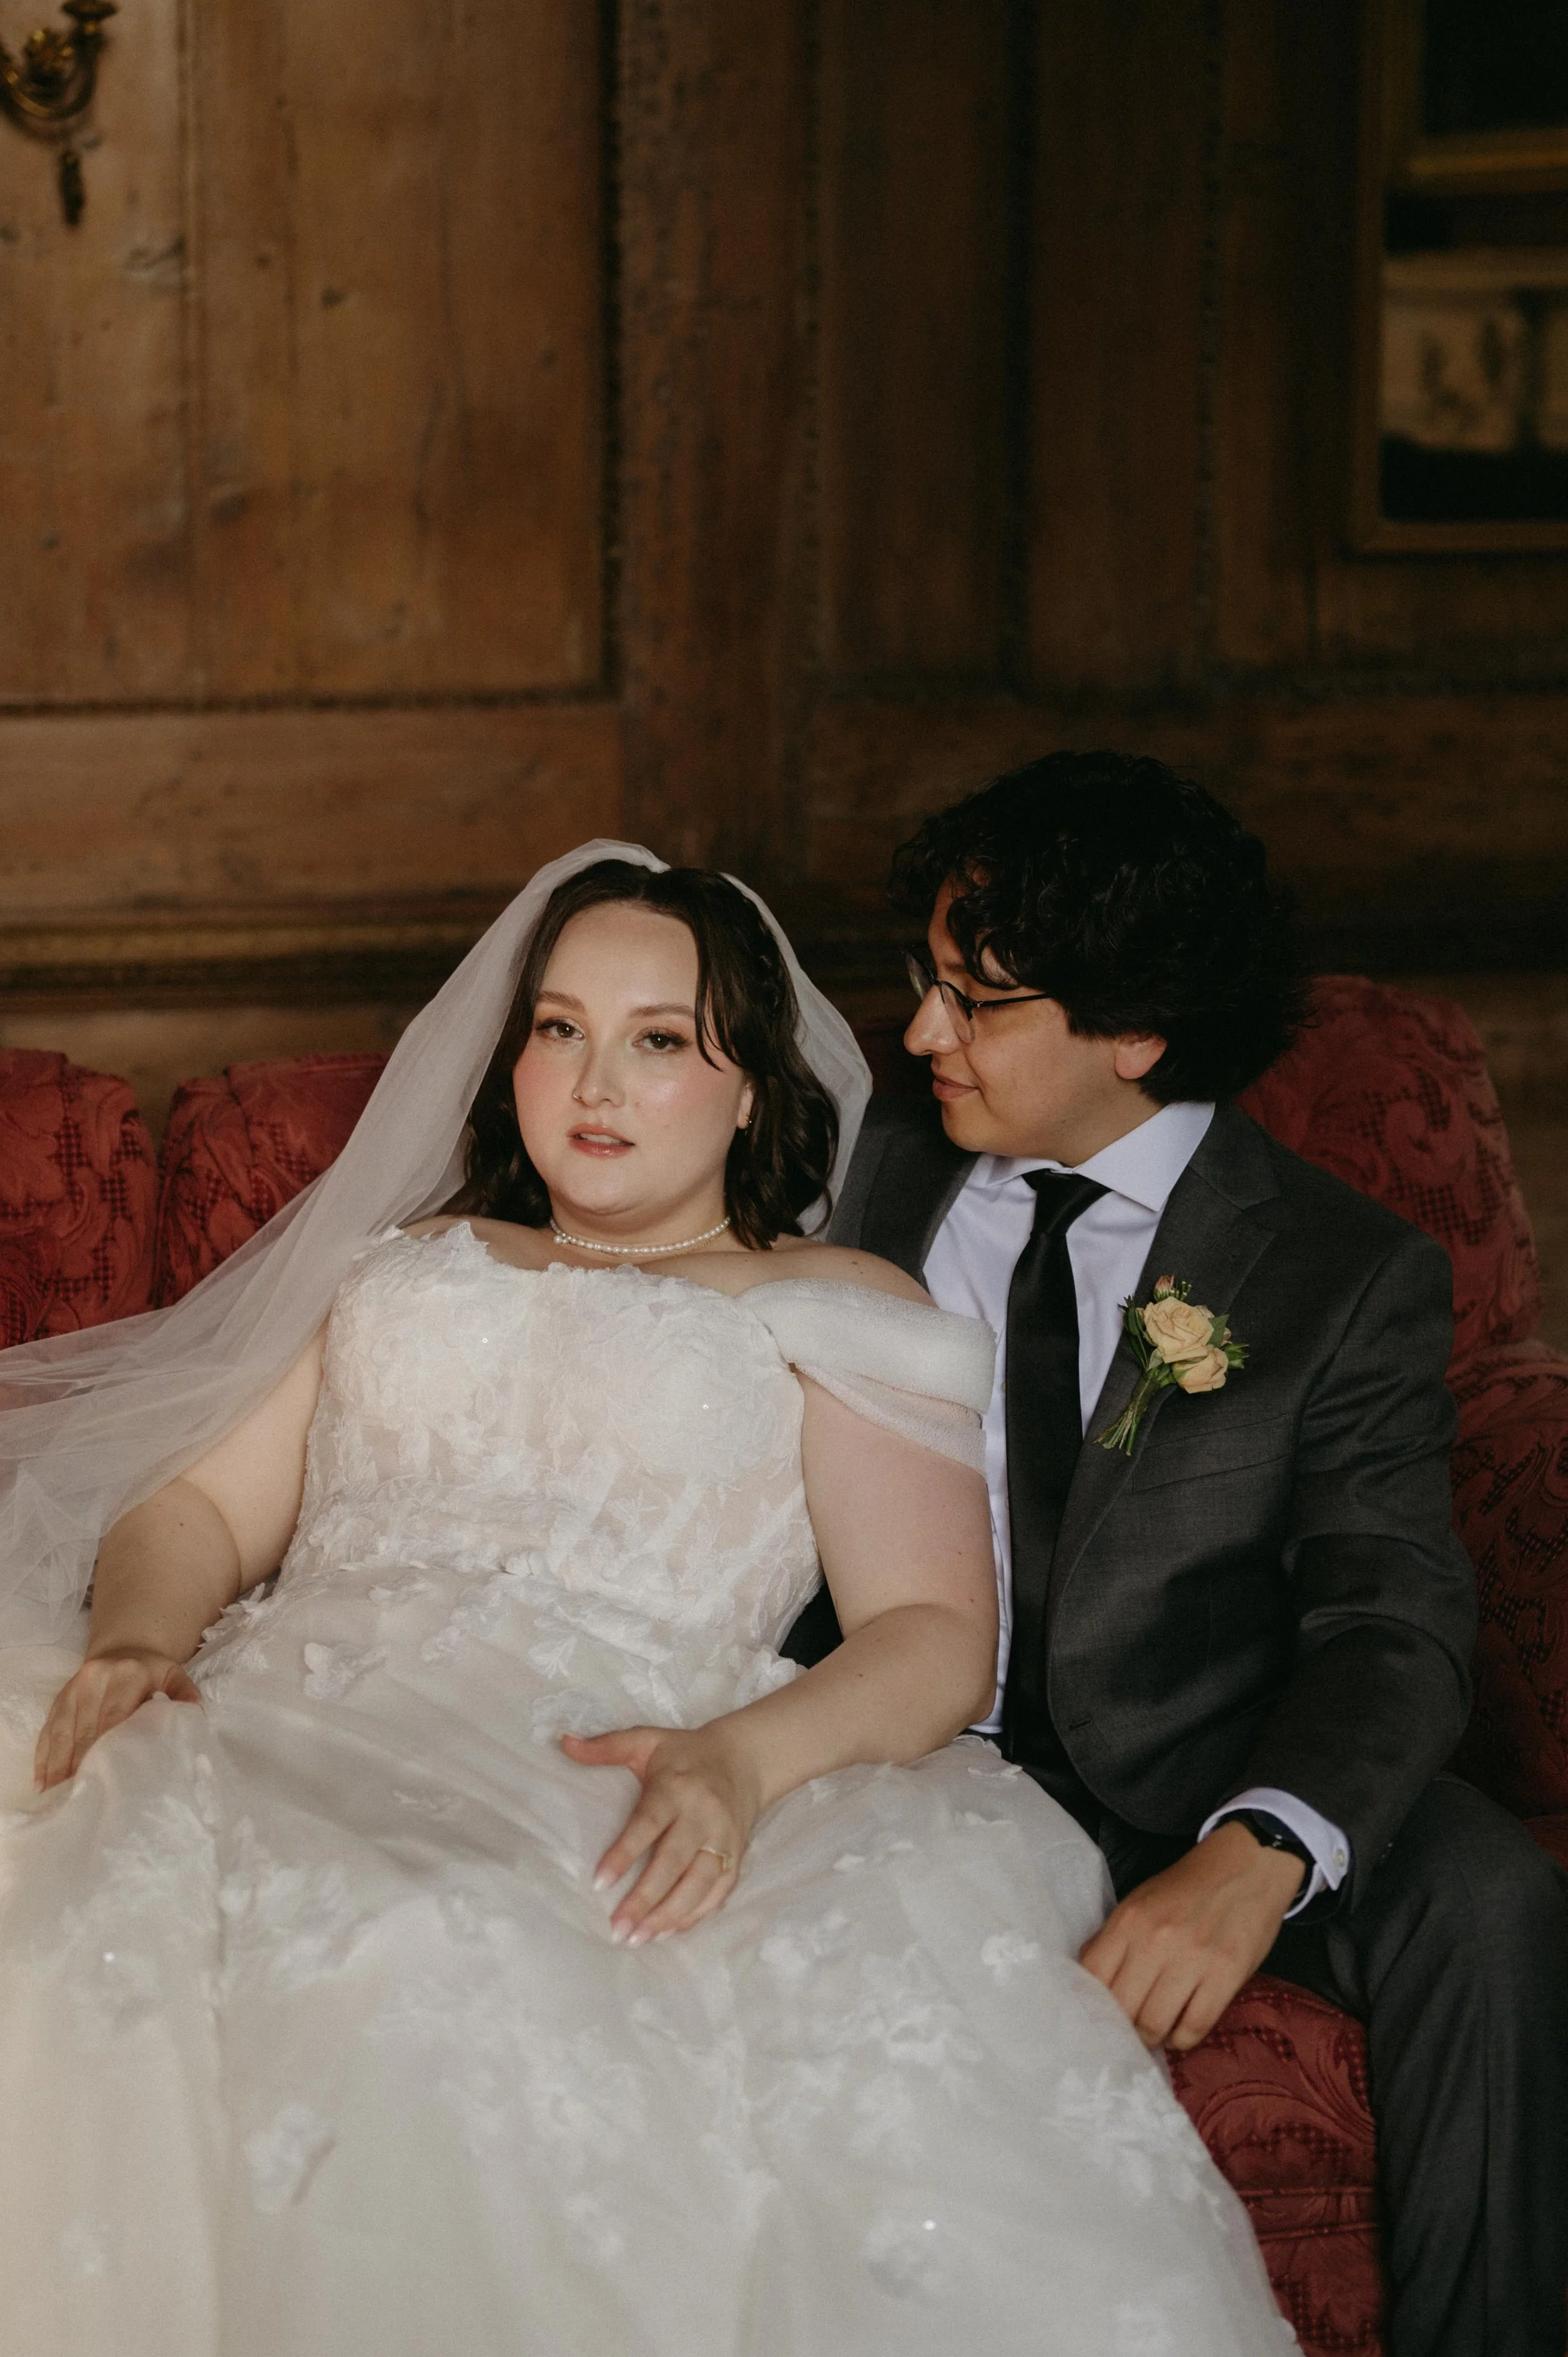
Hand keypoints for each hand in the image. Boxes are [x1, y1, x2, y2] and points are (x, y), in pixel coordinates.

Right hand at [34, 1647, 201, 1790]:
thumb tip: (195, 1713)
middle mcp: (95, 1678)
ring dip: (56, 1764)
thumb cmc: (151, 1672)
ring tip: (53, 1795)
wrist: (124, 1647)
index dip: (103, 1747)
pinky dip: (43, 1755)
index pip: (113, 1715)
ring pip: (61, 1730)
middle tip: (74, 1796)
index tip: (98, 1777)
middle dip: (77, 1763)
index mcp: (127, 1674)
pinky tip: (41, 1780)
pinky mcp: (59, 1696)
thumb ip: (184, 1693)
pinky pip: (48, 1728)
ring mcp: (73, 1688)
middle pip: (84, 1727)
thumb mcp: (173, 1675)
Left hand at [561, 1723, 761, 1944]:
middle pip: (673, 1862)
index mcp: (677, 1788)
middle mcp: (703, 1815)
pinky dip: (696, 1915)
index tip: (599, 1884)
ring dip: (669, 1915)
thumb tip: (563, 1742)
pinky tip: (669, 1932)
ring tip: (638, 1939)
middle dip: (645, 1899)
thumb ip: (605, 1746)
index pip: (648, 1825)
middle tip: (617, 1929)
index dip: (625, 1854)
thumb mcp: (646, 1740)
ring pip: (699, 1883)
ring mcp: (724, 1838)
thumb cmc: (686, 1752)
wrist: (746, 1758)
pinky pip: (718, 1892)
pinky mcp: (738, 1855)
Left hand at [1077, 1818, 1305, 2051]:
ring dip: (1152, 2038)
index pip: (1093, 1975)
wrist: (1247, 1865)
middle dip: (1124, 2026)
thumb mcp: (1141, 1901)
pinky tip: (1181, 2029)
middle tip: (1130, 2028)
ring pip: (1155, 2025)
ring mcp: (1193, 1959)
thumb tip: (1089, 1980)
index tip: (1102, 2011)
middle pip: (1123, 2008)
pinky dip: (1183, 2039)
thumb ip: (1114, 1938)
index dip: (1093, 2001)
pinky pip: (1194, 2028)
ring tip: (1156, 2032)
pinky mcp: (1226, 1975)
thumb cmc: (1188, 1887)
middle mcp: (1156, 1939)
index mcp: (1130, 1919)